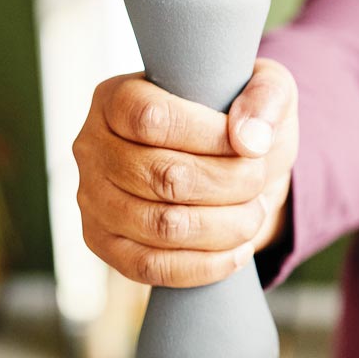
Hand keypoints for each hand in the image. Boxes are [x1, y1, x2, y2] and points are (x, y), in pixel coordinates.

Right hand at [73, 58, 298, 287]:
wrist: (231, 170)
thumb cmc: (241, 123)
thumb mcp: (266, 90)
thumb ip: (265, 98)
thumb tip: (250, 139)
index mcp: (117, 97)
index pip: (151, 118)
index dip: (210, 137)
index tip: (252, 146)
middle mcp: (92, 147)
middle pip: (161, 175)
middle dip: (229, 184)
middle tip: (258, 180)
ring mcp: (92, 199)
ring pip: (160, 226)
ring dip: (225, 226)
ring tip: (254, 213)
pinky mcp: (103, 244)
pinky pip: (150, 267)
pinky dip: (205, 265)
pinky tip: (238, 250)